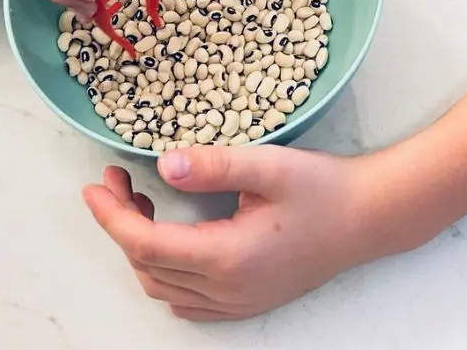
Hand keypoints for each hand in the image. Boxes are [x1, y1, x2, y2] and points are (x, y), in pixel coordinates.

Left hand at [83, 146, 373, 320]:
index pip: (144, 245)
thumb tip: (165, 163)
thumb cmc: (323, 188)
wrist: (369, 218)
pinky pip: (187, 300)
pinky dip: (165, 271)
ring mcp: (237, 302)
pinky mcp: (247, 301)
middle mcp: (226, 290)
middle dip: (121, 225)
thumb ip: (216, 164)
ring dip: (142, 247)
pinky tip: (172, 238)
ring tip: (143, 202)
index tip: (96, 183)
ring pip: (164, 287)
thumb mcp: (270, 165)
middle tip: (120, 181)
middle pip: (147, 267)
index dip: (111, 216)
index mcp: (226, 258)